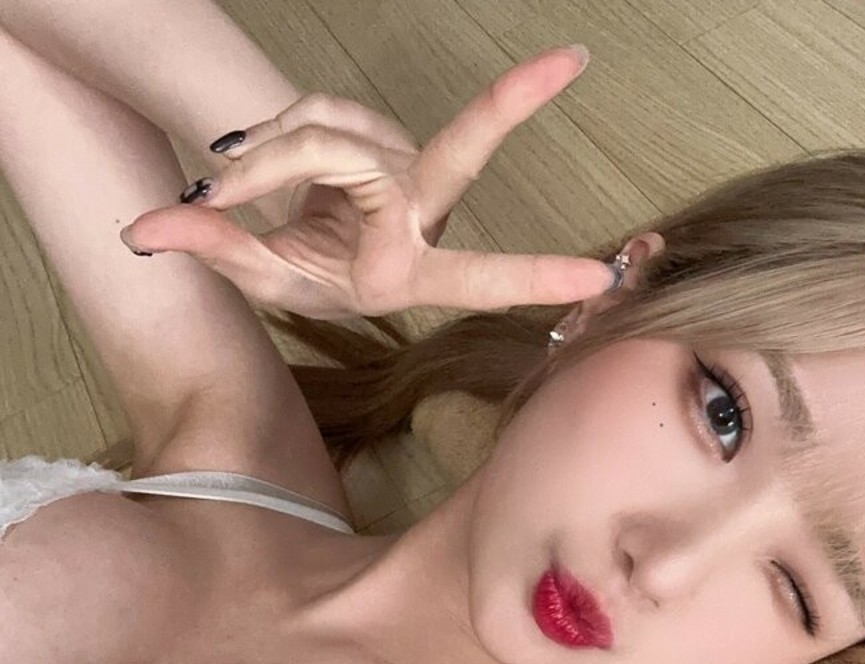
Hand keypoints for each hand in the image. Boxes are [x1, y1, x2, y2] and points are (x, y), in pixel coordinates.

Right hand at [119, 44, 614, 319]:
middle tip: (574, 59)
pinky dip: (275, 135)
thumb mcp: (261, 280)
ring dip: (269, 158)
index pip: (473, 277)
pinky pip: (320, 114)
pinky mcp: (387, 131)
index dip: (532, 278)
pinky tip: (257, 163)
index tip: (599, 282)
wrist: (305, 245)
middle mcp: (418, 217)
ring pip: (330, 136)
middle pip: (458, 153)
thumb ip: (212, 251)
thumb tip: (144, 229)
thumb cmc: (302, 277)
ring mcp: (406, 168)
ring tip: (229, 188)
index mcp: (404, 276)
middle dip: (511, 106)